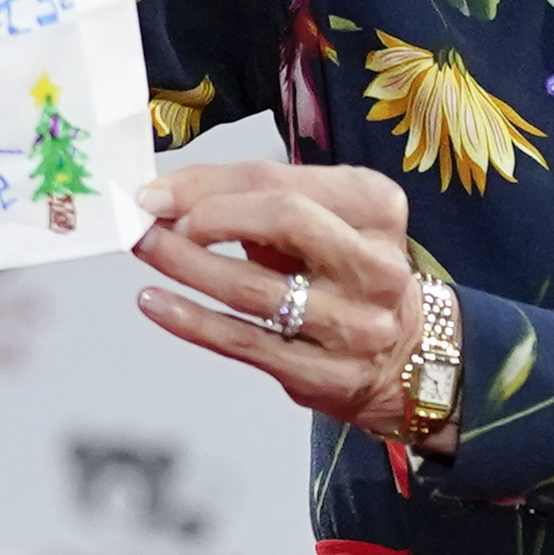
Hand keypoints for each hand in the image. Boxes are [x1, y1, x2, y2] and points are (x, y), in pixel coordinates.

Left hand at [134, 165, 434, 439]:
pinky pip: (245, 342)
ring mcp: (355, 325)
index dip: (209, 182)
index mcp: (379, 209)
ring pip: (253, 287)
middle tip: (158, 222)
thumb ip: (260, 200)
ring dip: (185, 265)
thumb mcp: (327, 222)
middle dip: (206, 215)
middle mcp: (376, 266)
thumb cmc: (348, 276)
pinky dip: (191, 320)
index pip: (282, 180)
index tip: (157, 190)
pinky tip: (155, 303)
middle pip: (283, 220)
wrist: (407, 359)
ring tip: (145, 250)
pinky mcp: (326, 374)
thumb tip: (168, 194)